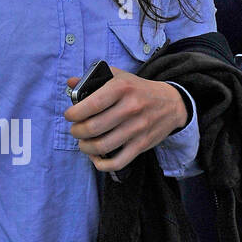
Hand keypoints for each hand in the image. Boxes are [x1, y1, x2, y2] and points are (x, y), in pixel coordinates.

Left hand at [65, 67, 186, 171]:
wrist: (172, 103)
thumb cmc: (139, 90)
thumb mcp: (119, 77)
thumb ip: (94, 79)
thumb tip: (71, 83)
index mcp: (122, 88)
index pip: (91, 104)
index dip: (74, 114)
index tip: (70, 116)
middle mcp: (130, 108)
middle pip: (92, 128)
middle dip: (76, 132)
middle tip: (75, 130)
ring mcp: (137, 128)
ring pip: (102, 146)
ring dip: (85, 147)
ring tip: (83, 142)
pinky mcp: (142, 144)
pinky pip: (117, 162)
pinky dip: (101, 164)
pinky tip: (96, 156)